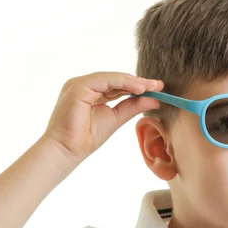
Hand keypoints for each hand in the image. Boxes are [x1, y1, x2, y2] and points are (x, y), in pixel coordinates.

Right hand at [43, 72, 163, 162]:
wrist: (68, 150)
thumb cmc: (86, 138)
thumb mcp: (116, 118)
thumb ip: (133, 107)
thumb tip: (155, 99)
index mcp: (92, 92)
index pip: (118, 85)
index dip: (138, 86)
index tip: (157, 88)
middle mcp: (85, 85)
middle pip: (116, 79)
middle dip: (139, 82)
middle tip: (158, 85)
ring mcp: (80, 84)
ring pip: (112, 77)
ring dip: (133, 81)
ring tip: (151, 87)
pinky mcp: (78, 87)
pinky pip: (105, 80)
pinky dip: (123, 82)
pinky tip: (138, 88)